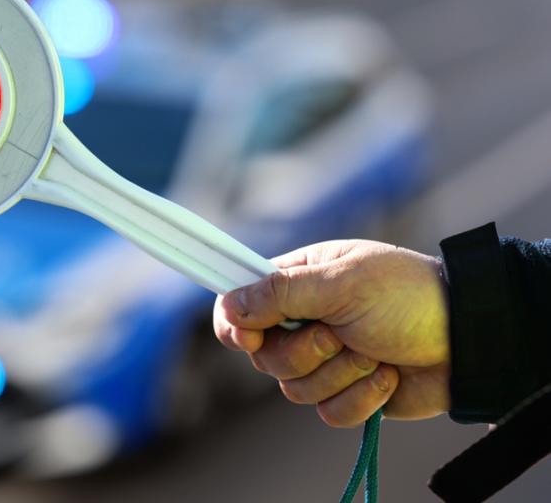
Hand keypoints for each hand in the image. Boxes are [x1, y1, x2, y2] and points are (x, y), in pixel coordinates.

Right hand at [213, 240, 450, 426]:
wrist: (469, 340)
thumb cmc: (408, 295)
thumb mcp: (342, 283)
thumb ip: (280, 294)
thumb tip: (227, 305)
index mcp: (297, 283)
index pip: (240, 304)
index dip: (235, 325)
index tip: (249, 338)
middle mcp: (303, 322)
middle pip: (265, 357)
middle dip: (305, 353)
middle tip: (340, 334)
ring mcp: (325, 360)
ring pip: (295, 389)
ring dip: (340, 374)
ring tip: (374, 351)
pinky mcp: (347, 393)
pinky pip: (329, 413)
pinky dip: (361, 398)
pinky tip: (387, 376)